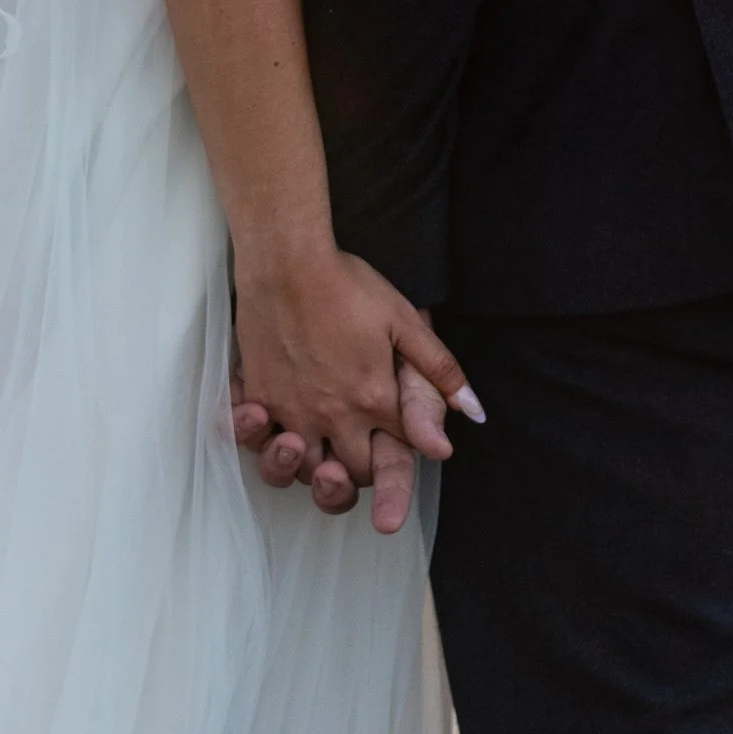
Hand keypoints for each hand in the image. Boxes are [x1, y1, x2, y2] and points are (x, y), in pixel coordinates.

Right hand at [231, 244, 481, 505]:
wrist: (287, 261)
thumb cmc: (347, 285)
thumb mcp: (404, 320)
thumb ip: (440, 369)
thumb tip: (474, 411)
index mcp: (374, 400)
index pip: (398, 452)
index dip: (401, 448)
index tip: (396, 435)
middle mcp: (333, 416)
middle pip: (351, 472)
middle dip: (360, 470)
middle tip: (359, 449)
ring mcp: (291, 411)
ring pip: (304, 470)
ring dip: (313, 469)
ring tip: (319, 450)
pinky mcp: (258, 398)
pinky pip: (260, 444)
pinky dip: (269, 446)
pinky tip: (275, 430)